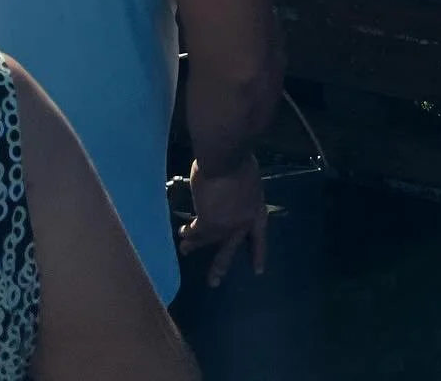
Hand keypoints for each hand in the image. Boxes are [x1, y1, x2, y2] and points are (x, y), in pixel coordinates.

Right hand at [178, 157, 268, 287]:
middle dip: (220, 267)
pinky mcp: (208, 224)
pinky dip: (187, 232)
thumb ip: (241, 191)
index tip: (258, 271)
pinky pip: (195, 232)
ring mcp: (225, 227)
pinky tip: (181, 234)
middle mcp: (243, 225)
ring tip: (185, 251)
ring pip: (208, 242)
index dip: (258, 254)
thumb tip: (230, 193)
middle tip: (213, 282)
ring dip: (194, 247)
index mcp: (257, 211)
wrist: (226, 158)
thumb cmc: (239, 160)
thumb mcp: (248, 178)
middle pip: (230, 250)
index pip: (259, 238)